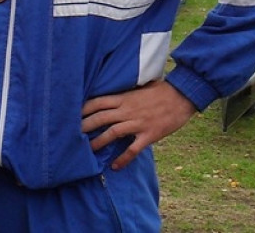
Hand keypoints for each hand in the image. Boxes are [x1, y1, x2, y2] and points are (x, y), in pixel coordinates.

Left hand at [81, 81, 196, 169]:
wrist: (183, 96)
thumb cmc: (162, 90)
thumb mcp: (140, 87)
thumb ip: (126, 92)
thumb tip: (114, 92)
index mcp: (124, 97)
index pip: (98, 101)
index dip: (83, 108)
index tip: (71, 114)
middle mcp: (128, 109)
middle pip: (100, 118)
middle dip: (84, 126)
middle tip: (71, 135)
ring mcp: (138, 123)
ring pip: (112, 133)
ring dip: (98, 142)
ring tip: (88, 151)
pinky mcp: (149, 134)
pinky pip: (133, 149)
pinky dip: (123, 158)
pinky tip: (115, 166)